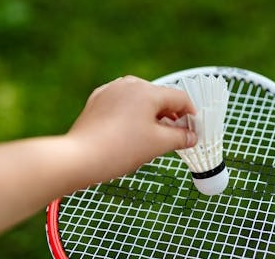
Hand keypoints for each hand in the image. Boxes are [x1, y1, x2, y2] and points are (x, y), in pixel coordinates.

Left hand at [66, 76, 196, 184]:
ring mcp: (110, 91)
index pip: (179, 98)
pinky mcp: (97, 101)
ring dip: (151, 116)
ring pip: (139, 100)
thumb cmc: (121, 149)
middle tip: (176, 136)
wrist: (81, 157)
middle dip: (170, 116)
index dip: (191, 114)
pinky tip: (131, 134)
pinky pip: (122, 105)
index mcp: (147, 91)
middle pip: (159, 97)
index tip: (193, 130)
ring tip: (153, 137)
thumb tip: (191, 136)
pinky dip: (132, 116)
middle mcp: (128, 84)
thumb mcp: (158, 144)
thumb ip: (180, 137)